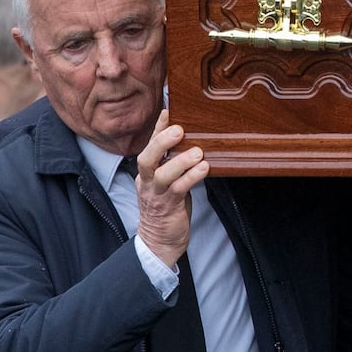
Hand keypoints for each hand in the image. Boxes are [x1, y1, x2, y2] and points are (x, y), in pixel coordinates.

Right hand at [134, 110, 208, 267]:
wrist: (160, 241)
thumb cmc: (168, 205)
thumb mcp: (169, 180)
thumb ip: (175, 161)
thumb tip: (193, 139)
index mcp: (146, 172)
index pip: (150, 145)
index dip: (158, 128)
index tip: (169, 110)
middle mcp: (147, 181)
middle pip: (147, 158)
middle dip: (161, 141)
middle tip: (179, 129)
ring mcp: (156, 195)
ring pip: (162, 175)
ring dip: (180, 161)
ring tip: (198, 152)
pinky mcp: (168, 207)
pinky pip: (178, 190)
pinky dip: (191, 177)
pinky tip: (204, 168)